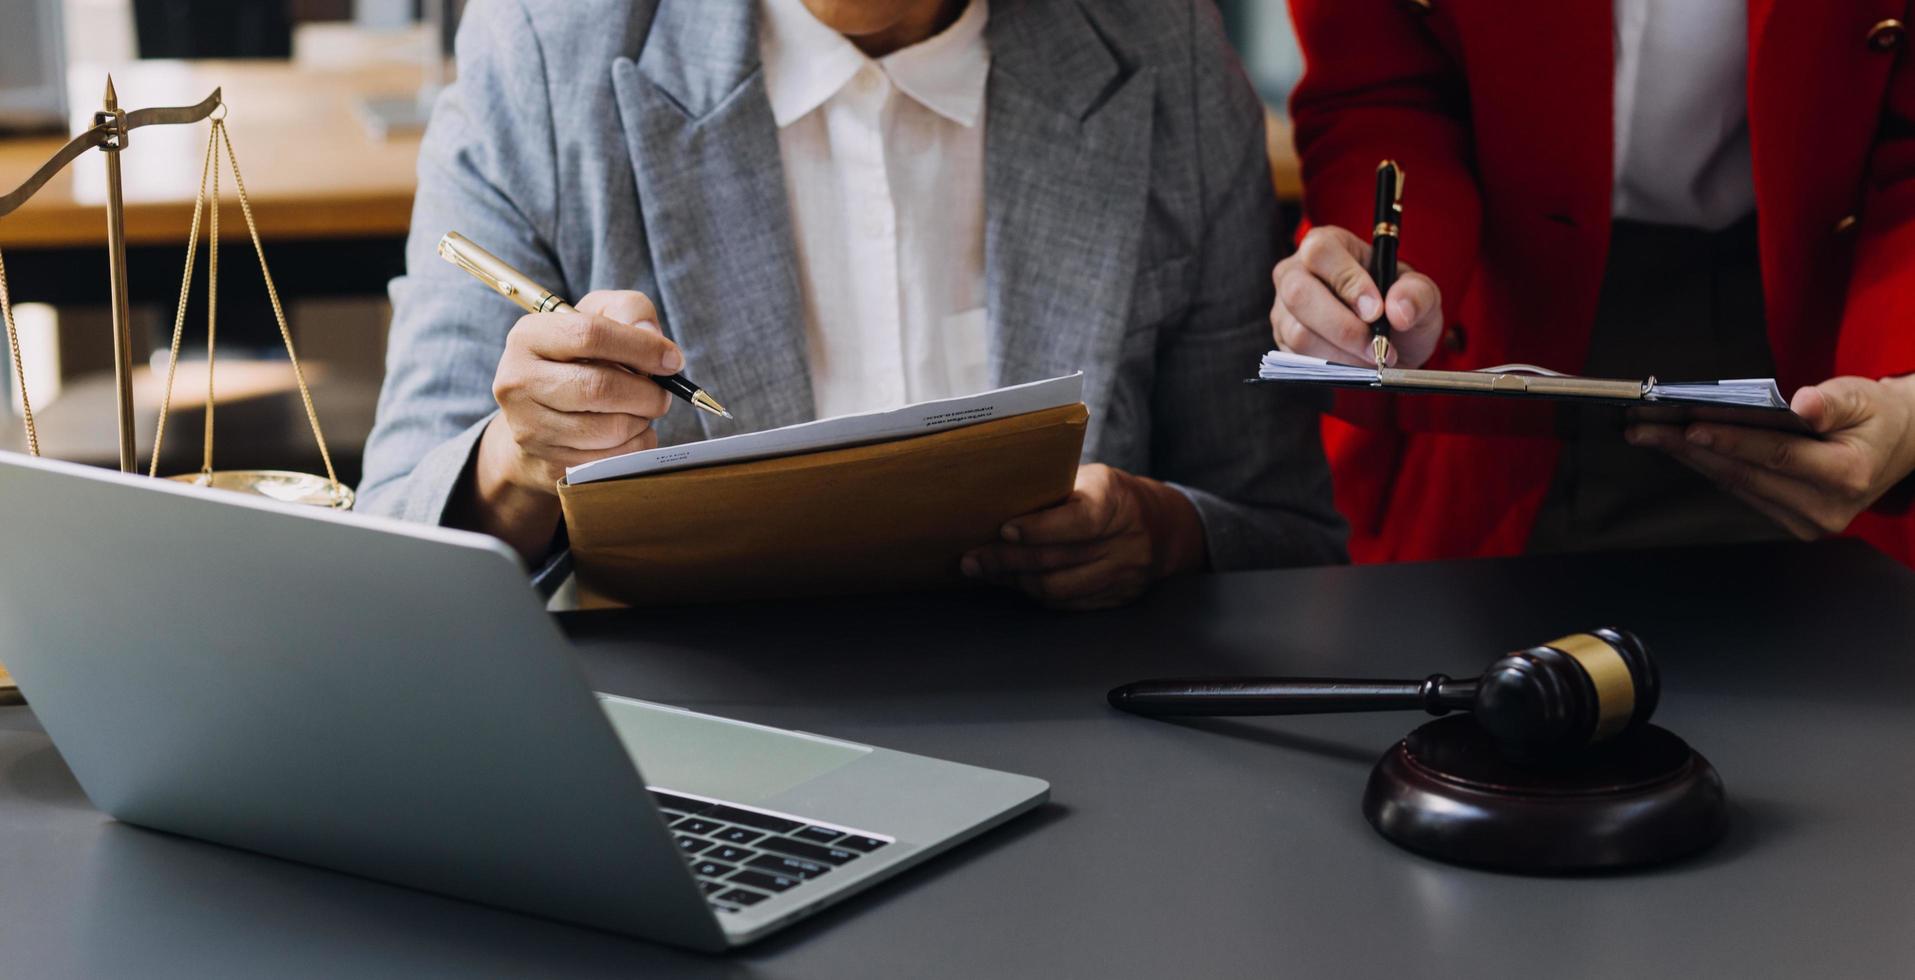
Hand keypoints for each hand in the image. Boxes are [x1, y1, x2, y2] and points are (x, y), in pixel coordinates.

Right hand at [466, 290, 680, 560]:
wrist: (538, 417)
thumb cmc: (577, 359)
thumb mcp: (599, 317)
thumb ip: (631, 311)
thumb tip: (657, 345)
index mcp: (528, 336)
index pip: (590, 334)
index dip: (640, 347)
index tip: (672, 360)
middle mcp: (518, 381)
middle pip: (600, 387)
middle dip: (646, 392)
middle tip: (663, 393)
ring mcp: (530, 428)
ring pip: (610, 429)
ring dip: (643, 420)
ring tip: (642, 410)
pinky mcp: (549, 464)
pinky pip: (613, 460)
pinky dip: (636, 446)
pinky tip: (631, 433)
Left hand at [959, 464, 1206, 610]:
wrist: (1163, 527)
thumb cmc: (1112, 496)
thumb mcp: (1091, 480)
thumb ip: (1056, 492)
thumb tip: (995, 504)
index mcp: (1117, 501)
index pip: (1078, 521)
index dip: (1038, 529)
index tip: (1003, 530)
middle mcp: (1126, 541)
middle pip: (1058, 559)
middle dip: (1007, 560)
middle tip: (972, 559)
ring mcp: (1125, 575)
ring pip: (1058, 588)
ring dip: (1015, 581)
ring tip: (985, 571)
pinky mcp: (1119, 598)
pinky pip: (1067, 603)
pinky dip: (1035, 593)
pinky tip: (1013, 581)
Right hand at [1271, 225, 1443, 367]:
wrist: (1390, 342)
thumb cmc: (1400, 306)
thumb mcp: (1422, 294)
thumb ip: (1417, 294)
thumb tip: (1398, 310)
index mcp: (1328, 245)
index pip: (1321, 252)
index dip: (1347, 281)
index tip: (1377, 311)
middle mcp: (1296, 272)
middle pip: (1299, 293)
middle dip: (1342, 327)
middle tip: (1378, 346)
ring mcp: (1284, 308)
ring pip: (1298, 332)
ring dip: (1341, 353)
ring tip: (1374, 358)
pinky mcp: (1283, 341)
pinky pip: (1298, 358)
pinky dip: (1333, 367)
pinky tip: (1357, 365)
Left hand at [1625, 375, 1914, 538]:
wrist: (1896, 445)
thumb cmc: (1875, 417)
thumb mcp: (1863, 398)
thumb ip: (1833, 402)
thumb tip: (1803, 405)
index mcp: (1848, 475)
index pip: (1777, 455)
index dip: (1731, 441)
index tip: (1690, 426)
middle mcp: (1826, 508)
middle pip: (1746, 474)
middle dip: (1690, 448)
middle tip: (1645, 427)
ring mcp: (1807, 522)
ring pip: (1737, 486)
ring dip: (1691, 459)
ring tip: (1651, 434)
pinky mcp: (1792, 523)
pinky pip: (1742, 492)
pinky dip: (1710, 468)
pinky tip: (1681, 450)